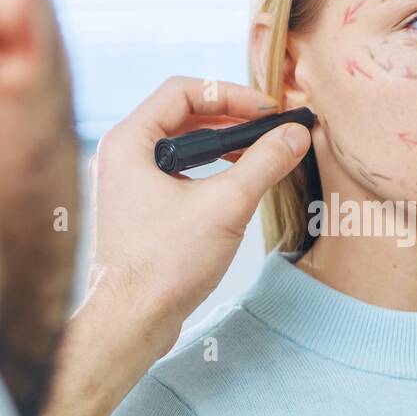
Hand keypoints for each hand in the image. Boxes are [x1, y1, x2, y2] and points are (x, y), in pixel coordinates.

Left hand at [40, 76, 309, 415]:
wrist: (130, 323)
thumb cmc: (164, 265)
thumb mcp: (226, 206)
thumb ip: (264, 163)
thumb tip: (296, 133)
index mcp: (128, 142)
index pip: (183, 92)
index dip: (231, 94)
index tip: (268, 110)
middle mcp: (120, 156)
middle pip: (182, 115)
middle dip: (230, 118)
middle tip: (270, 128)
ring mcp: (126, 184)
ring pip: (180, 146)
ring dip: (222, 144)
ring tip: (260, 153)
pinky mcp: (138, 210)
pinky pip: (176, 172)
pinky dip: (209, 170)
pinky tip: (236, 185)